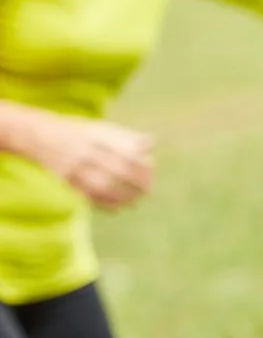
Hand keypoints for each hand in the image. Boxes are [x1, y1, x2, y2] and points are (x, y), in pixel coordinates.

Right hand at [31, 116, 153, 209]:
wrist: (37, 135)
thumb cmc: (75, 132)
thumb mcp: (99, 127)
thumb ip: (125, 136)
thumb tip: (151, 144)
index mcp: (99, 136)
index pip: (128, 152)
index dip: (142, 164)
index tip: (151, 170)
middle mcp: (88, 151)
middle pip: (119, 169)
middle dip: (138, 182)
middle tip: (148, 190)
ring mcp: (76, 167)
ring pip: (105, 185)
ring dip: (124, 196)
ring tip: (136, 201)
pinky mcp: (65, 180)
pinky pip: (88, 195)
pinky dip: (105, 204)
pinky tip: (118, 209)